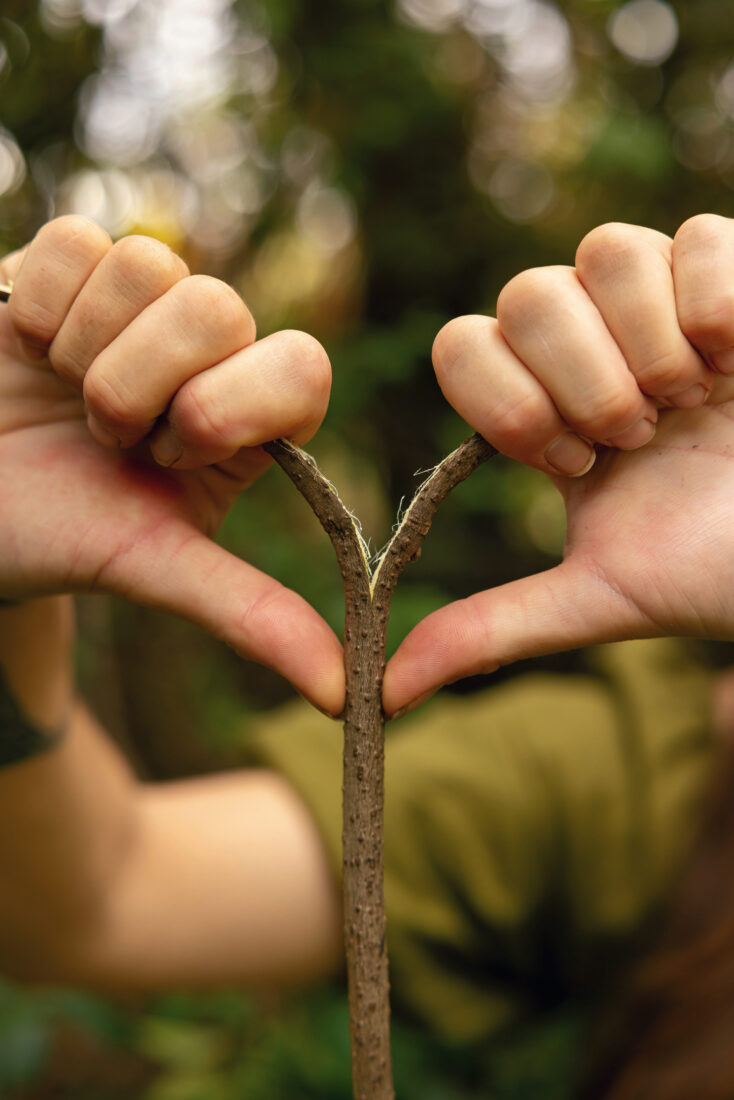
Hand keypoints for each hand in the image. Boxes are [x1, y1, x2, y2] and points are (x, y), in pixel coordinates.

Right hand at [0, 216, 343, 714]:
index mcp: (251, 419)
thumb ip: (249, 614)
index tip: (167, 452)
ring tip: (61, 393)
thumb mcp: (150, 567)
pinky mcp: (73, 260)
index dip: (229, 406)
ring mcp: (142, 301)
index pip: (302, 367)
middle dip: (139, 384)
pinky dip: (40, 309)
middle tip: (103, 431)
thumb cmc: (57, 533)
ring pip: (149, 268)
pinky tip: (28, 351)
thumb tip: (344, 695)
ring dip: (86, 352)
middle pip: (220, 308)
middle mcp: (211, 352)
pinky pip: (78, 243)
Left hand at [384, 214, 733, 715]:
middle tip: (640, 439)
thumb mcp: (595, 598)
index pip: (462, 347)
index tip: (574, 464)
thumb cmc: (713, 571)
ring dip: (648, 346)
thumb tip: (387, 696)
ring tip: (695, 404)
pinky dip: (715, 307)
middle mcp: (592, 343)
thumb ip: (490, 629)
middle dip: (583, 383)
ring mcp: (662, 301)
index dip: (509, 404)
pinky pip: (696, 236)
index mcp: (547, 408)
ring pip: (603, 252)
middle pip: (525, 295)